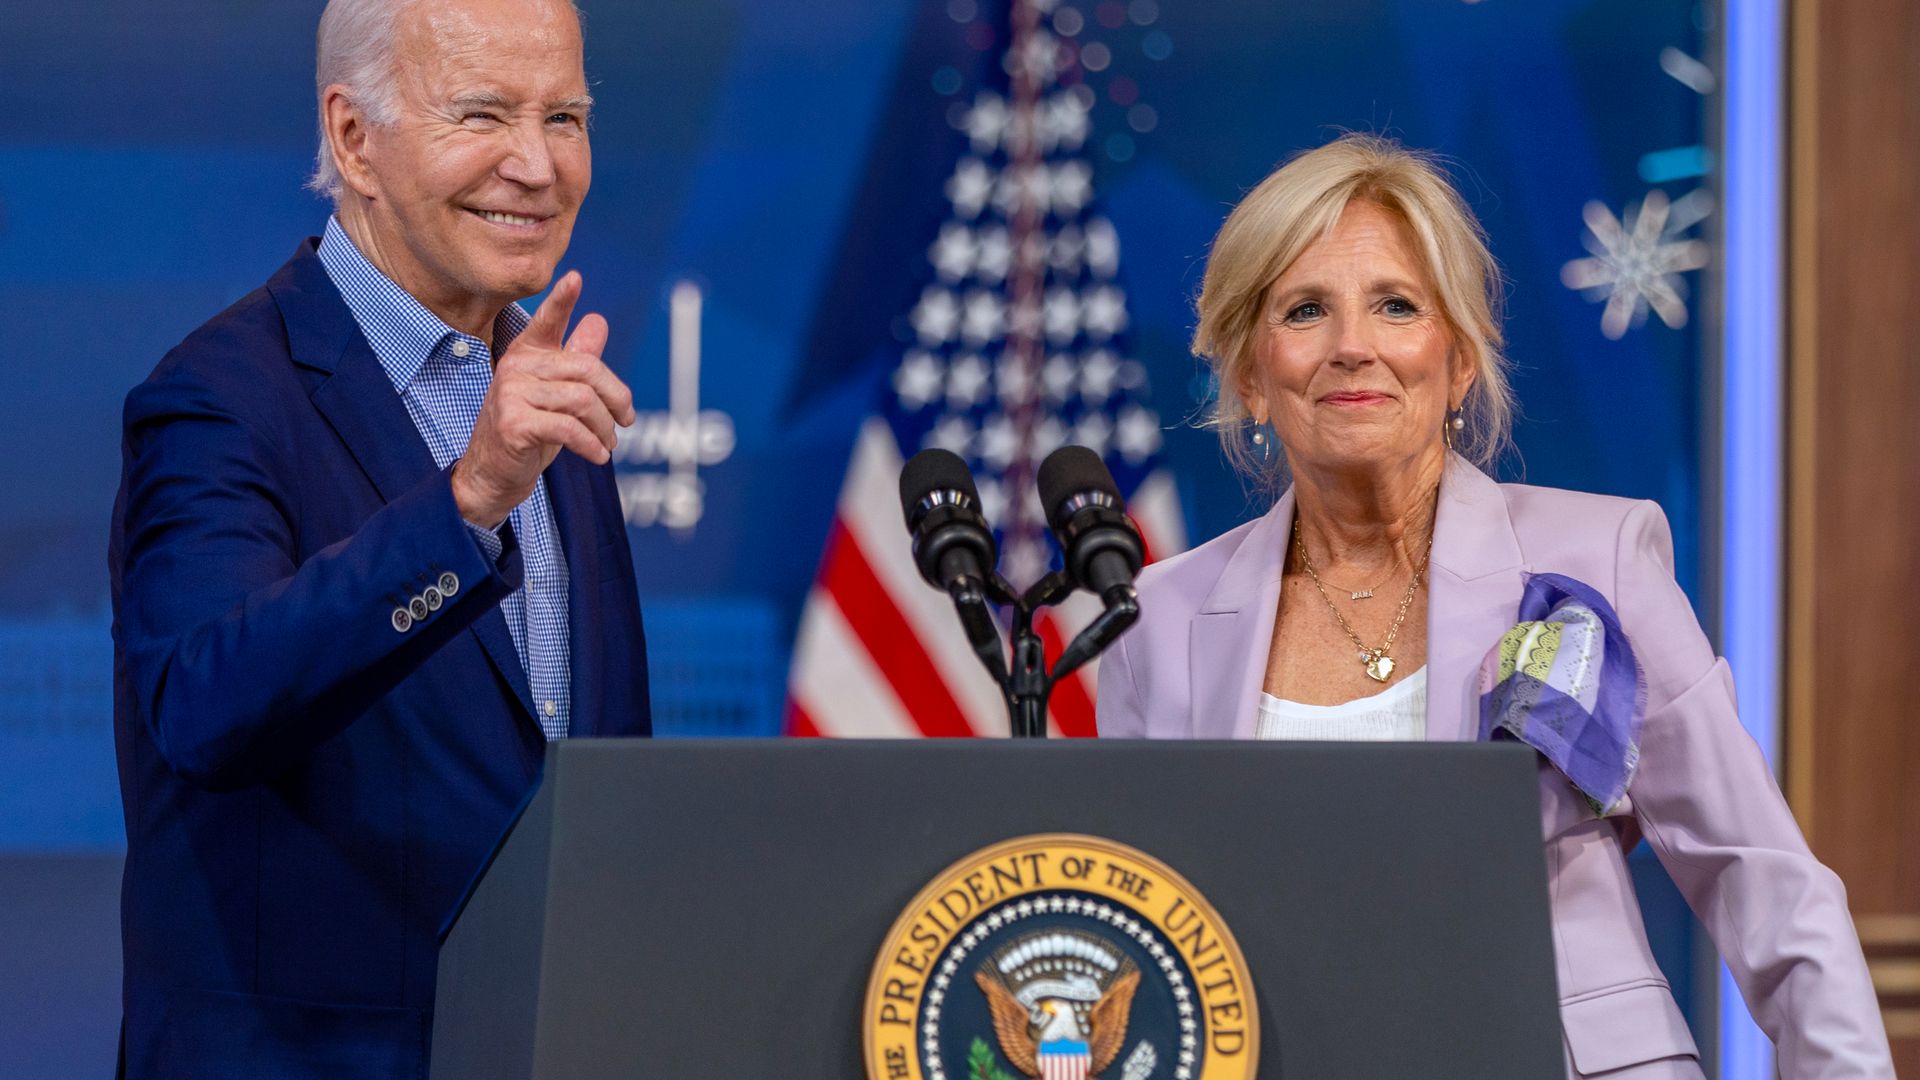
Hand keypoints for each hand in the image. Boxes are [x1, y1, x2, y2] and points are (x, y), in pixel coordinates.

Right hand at [451, 271, 636, 528]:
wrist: (493, 473)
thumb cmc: (530, 430)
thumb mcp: (556, 393)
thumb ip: (576, 359)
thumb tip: (598, 321)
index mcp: (527, 353)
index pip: (546, 321)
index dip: (561, 300)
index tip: (575, 279)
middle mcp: (516, 367)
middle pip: (586, 368)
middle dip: (616, 397)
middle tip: (627, 420)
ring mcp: (511, 393)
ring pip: (582, 400)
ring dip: (605, 427)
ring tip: (610, 442)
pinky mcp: (513, 423)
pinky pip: (569, 427)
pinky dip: (592, 444)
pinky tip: (598, 455)